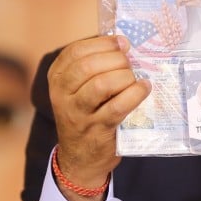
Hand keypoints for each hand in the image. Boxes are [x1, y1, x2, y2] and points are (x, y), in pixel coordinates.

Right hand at [48, 35, 150, 200]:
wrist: (80, 158)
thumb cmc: (86, 114)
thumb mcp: (79, 90)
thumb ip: (94, 67)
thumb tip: (123, 43)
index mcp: (57, 79)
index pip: (75, 52)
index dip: (102, 43)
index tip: (122, 43)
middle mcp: (62, 95)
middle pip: (87, 66)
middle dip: (115, 59)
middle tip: (130, 63)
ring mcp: (78, 114)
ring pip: (101, 85)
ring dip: (124, 76)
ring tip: (135, 78)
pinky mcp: (97, 130)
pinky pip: (118, 107)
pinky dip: (135, 94)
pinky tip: (144, 88)